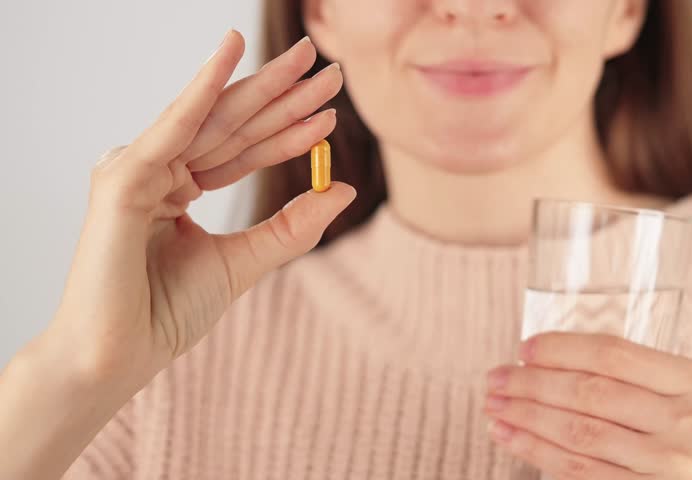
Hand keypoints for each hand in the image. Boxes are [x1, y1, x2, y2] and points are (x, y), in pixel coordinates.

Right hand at [52, 30, 353, 387]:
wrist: (122, 355)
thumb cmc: (168, 312)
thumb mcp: (245, 261)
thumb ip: (291, 227)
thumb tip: (342, 188)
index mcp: (181, 188)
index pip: (246, 151)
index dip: (290, 131)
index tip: (332, 112)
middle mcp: (159, 171)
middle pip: (233, 126)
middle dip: (284, 96)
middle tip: (331, 69)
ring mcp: (138, 170)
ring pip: (212, 121)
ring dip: (262, 87)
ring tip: (306, 59)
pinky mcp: (121, 178)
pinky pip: (172, 127)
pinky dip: (201, 89)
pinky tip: (232, 52)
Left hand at [484, 333, 691, 478]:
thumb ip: (645, 381)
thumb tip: (553, 363)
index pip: (614, 354)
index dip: (561, 348)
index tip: (523, 349)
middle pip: (590, 392)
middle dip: (531, 383)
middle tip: (495, 379)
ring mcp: (676, 465)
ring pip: (578, 433)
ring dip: (525, 417)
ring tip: (494, 408)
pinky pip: (581, 473)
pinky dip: (536, 453)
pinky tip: (511, 438)